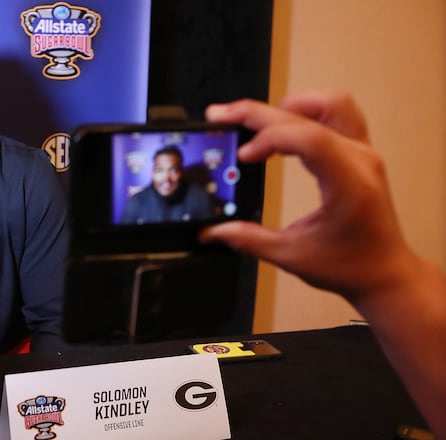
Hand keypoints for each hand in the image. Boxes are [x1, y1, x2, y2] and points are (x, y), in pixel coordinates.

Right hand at [200, 90, 416, 299]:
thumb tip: (214, 231)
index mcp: (349, 183)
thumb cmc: (352, 265)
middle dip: (259, 114)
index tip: (243, 156)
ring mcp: (363, 153)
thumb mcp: (293, 256)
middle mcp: (360, 160)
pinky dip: (305, 113)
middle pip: (308, 114)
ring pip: (330, 103)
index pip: (309, 137)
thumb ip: (249, 240)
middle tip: (222, 116)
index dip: (269, 139)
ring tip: (257, 121)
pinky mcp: (359, 153)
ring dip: (289, 106)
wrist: (385, 272)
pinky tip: (282, 129)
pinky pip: (337, 115)